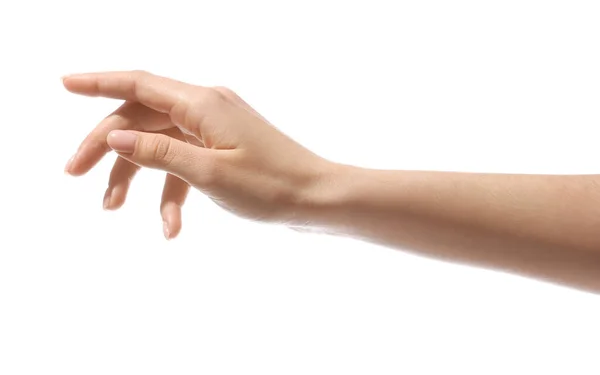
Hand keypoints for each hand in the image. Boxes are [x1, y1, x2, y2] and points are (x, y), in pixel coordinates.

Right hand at [63, 70, 331, 238]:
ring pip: (159, 144)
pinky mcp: (222, 151)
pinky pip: (185, 164)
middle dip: (107, 145)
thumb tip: (114, 135)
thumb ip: (159, 152)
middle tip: (75, 173)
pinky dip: (172, 191)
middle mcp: (206, 108)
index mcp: (202, 103)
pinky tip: (170, 226)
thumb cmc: (271, 186)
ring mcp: (215, 130)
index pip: (139, 85)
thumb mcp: (208, 173)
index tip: (64, 83)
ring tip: (112, 209)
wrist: (317, 200)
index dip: (98, 82)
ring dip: (136, 175)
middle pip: (141, 118)